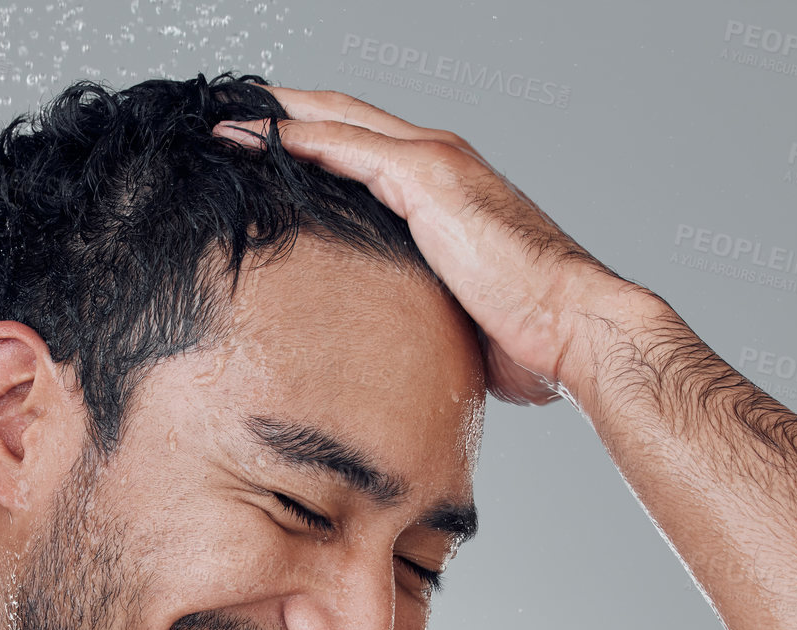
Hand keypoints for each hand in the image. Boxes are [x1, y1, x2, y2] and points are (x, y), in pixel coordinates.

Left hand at [214, 88, 646, 406]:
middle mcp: (438, 161)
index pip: (364, 148)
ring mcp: (433, 162)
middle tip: (230, 117)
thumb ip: (420, 308)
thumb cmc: (528, 333)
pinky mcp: (427, 177)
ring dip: (277, 117)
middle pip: (343, 119)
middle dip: (285, 113)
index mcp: (445, 189)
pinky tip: (254, 138)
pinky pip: (344, 146)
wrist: (573, 324)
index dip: (313, 139)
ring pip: (336, 119)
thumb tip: (395, 349)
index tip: (264, 148)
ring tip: (223, 121)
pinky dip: (295, 136)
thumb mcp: (455, 313)